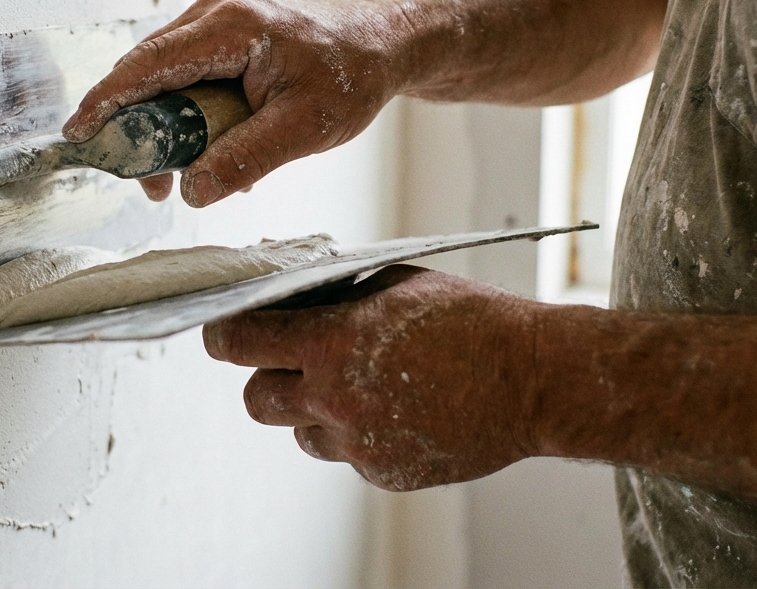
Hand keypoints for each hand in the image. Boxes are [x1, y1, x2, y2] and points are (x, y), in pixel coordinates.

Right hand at [62, 0, 407, 206]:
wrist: (386, 42)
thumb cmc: (353, 75)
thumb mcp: (304, 128)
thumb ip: (246, 159)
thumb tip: (192, 192)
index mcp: (229, 26)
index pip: (147, 65)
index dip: (107, 101)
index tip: (77, 135)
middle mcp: (214, 13)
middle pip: (149, 74)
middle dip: (140, 131)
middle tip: (150, 185)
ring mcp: (219, 21)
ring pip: (168, 79)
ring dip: (170, 130)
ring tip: (185, 179)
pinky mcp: (227, 37)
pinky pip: (191, 78)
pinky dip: (193, 116)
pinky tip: (216, 153)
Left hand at [203, 265, 541, 490]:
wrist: (534, 379)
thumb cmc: (469, 319)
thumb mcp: (393, 283)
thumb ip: (334, 292)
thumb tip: (282, 288)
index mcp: (334, 342)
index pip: (237, 343)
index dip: (222, 334)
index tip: (223, 330)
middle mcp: (336, 398)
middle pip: (254, 399)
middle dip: (265, 377)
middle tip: (290, 361)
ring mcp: (359, 443)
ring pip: (298, 432)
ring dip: (311, 411)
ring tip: (356, 385)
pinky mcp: (383, 472)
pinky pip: (345, 455)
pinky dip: (358, 434)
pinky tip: (396, 408)